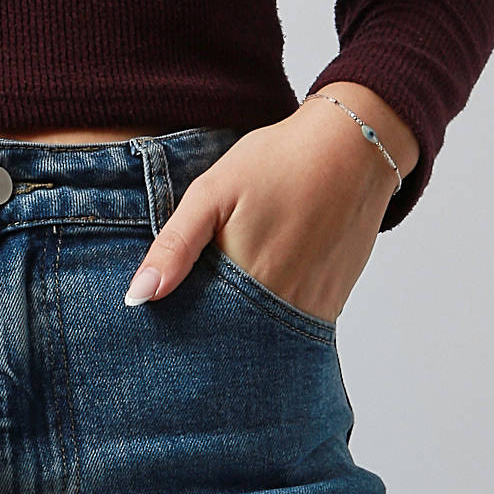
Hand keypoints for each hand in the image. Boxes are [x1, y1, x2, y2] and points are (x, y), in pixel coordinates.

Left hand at [123, 83, 420, 324]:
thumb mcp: (213, 192)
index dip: (176, 334)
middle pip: (228, 346)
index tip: (160, 333)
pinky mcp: (329, 308)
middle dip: (206, 345)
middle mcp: (277, 307)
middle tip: (187, 339)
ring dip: (239, 341)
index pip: (195, 332)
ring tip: (224, 319)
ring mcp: (307, 312)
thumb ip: (174, 246)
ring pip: (260, 346)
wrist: (355, 146)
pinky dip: (269, 331)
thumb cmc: (277, 162)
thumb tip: (138, 298)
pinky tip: (256, 309)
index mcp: (241, 282)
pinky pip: (290, 336)